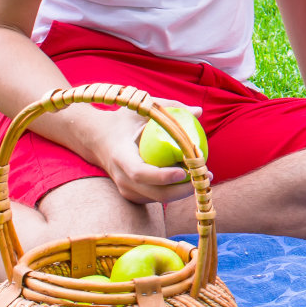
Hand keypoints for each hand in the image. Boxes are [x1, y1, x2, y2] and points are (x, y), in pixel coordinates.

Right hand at [88, 101, 206, 205]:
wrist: (99, 140)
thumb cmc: (124, 121)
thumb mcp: (142, 109)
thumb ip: (170, 108)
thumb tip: (199, 112)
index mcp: (121, 156)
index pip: (140, 172)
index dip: (162, 176)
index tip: (184, 172)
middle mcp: (122, 177)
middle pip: (154, 193)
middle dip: (183, 189)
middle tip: (206, 175)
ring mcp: (127, 189)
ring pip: (158, 199)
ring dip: (183, 191)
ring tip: (203, 175)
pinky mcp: (134, 195)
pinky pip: (157, 197)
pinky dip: (175, 191)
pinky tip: (191, 178)